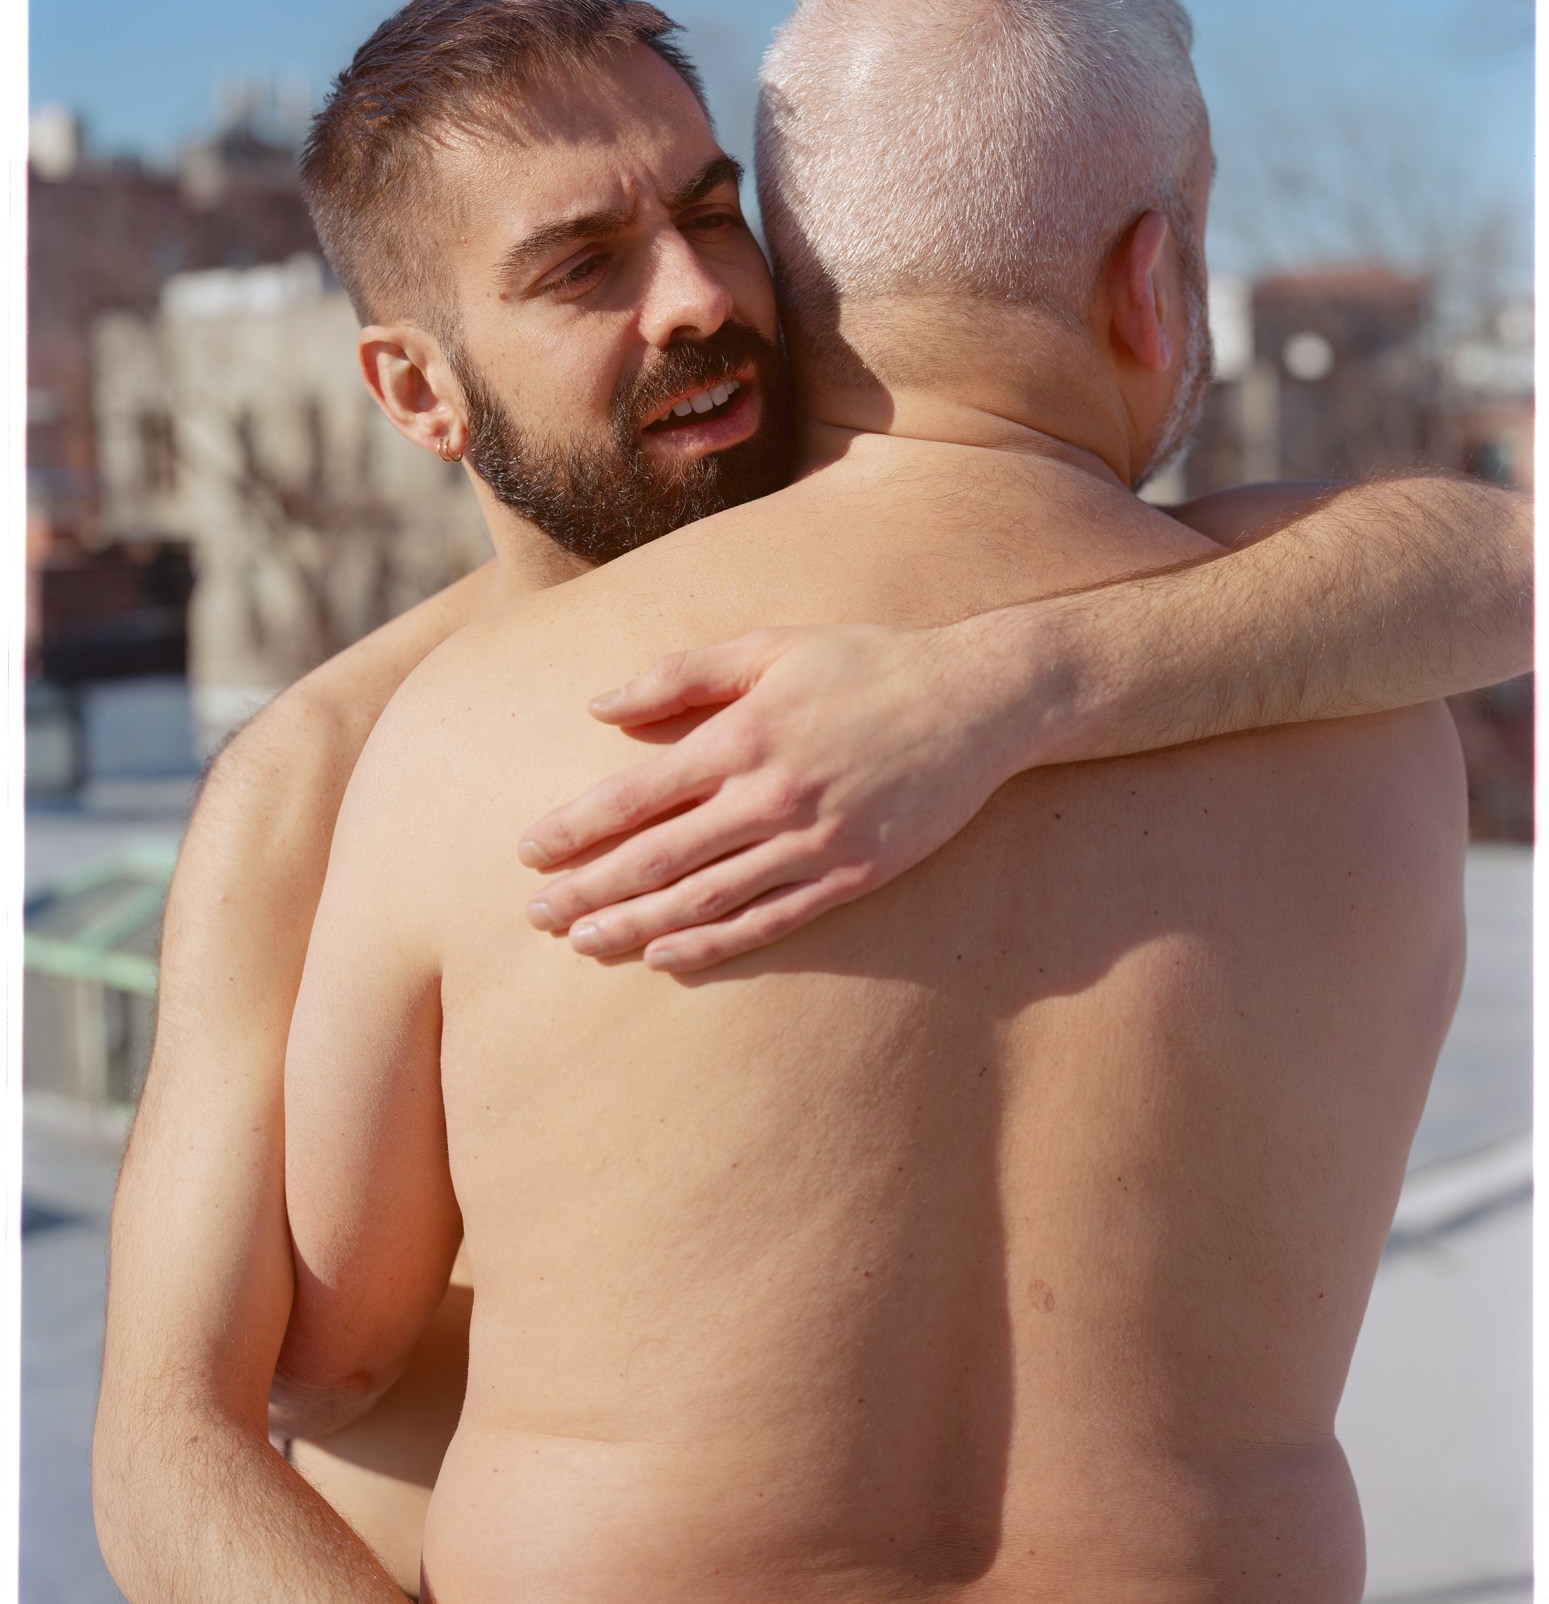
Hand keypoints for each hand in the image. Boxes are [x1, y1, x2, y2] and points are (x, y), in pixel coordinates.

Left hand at [518, 624, 1016, 971]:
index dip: (575, 828)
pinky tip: (664, 958)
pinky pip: (768, 921)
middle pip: (658, 857)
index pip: (635, 794)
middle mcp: (771, 796)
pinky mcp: (852, 876)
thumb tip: (597, 705)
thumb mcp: (771, 645)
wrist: (977, 701)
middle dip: (589, 890)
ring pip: (705, 899)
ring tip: (583, 944)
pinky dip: (712, 945)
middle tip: (537, 916)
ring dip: (635, 926)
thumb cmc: (866, 665)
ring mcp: (813, 843)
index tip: (529, 853)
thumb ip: (680, 674)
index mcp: (743, 735)